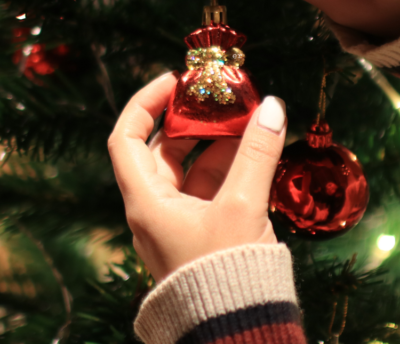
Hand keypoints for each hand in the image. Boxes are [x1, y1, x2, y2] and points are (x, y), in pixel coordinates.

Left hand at [106, 73, 287, 280]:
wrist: (235, 331)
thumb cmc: (226, 274)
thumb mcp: (243, 206)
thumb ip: (257, 153)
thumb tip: (272, 108)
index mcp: (146, 202)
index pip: (127, 137)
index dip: (146, 103)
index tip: (176, 81)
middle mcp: (154, 211)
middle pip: (163, 150)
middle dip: (193, 121)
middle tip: (223, 99)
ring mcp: (176, 225)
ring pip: (189, 171)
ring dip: (216, 145)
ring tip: (249, 122)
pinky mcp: (199, 237)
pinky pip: (208, 192)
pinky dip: (228, 170)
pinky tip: (255, 155)